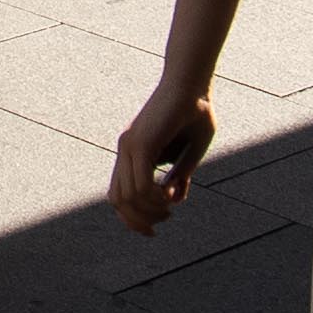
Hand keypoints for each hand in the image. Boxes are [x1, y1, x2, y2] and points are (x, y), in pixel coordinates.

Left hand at [111, 75, 212, 234]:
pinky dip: (154, 198)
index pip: (119, 193)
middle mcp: (127, 149)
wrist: (193, 83)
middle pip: (118, 200)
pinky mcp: (142, 143)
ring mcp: (131, 146)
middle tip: (163, 220)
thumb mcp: (189, 152)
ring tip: (169, 209)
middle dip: (138, 221)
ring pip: (127, 196)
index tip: (152, 228)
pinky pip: (140, 184)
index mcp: (134, 151)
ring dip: (150, 211)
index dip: (131, 217)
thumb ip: (180, 175)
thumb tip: (171, 199)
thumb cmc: (195, 112)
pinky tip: (169, 196)